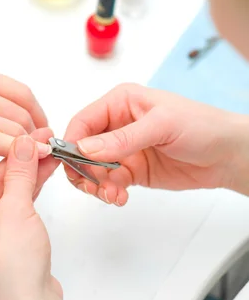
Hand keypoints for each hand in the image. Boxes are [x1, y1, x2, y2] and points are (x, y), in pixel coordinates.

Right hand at [0, 62, 48, 157]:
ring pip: (16, 128)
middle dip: (37, 133)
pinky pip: (0, 143)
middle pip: (24, 111)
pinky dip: (17, 153)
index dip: (37, 113)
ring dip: (29, 146)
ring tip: (30, 160)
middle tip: (38, 148)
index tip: (40, 126)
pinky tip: (20, 161)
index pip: (22, 92)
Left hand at [0, 129, 87, 299]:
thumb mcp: (15, 208)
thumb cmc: (10, 269)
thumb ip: (20, 170)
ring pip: (4, 189)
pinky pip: (13, 203)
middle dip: (14, 157)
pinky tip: (46, 169)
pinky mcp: (2, 238)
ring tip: (47, 148)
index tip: (2, 128)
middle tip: (37, 137)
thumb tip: (24, 141)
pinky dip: (29, 187)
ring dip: (26, 171)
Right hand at [64, 84, 248, 204]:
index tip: (72, 164)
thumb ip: (122, 139)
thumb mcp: (160, 126)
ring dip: (96, 185)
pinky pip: (109, 183)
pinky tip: (120, 197)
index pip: (83, 121)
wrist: (227, 154)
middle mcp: (117, 124)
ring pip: (92, 169)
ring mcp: (123, 149)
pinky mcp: (131, 171)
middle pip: (82, 148)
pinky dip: (109, 193)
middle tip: (95, 184)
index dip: (72, 143)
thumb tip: (85, 149)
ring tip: (112, 194)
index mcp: (120, 102)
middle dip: (83, 169)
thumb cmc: (201, 125)